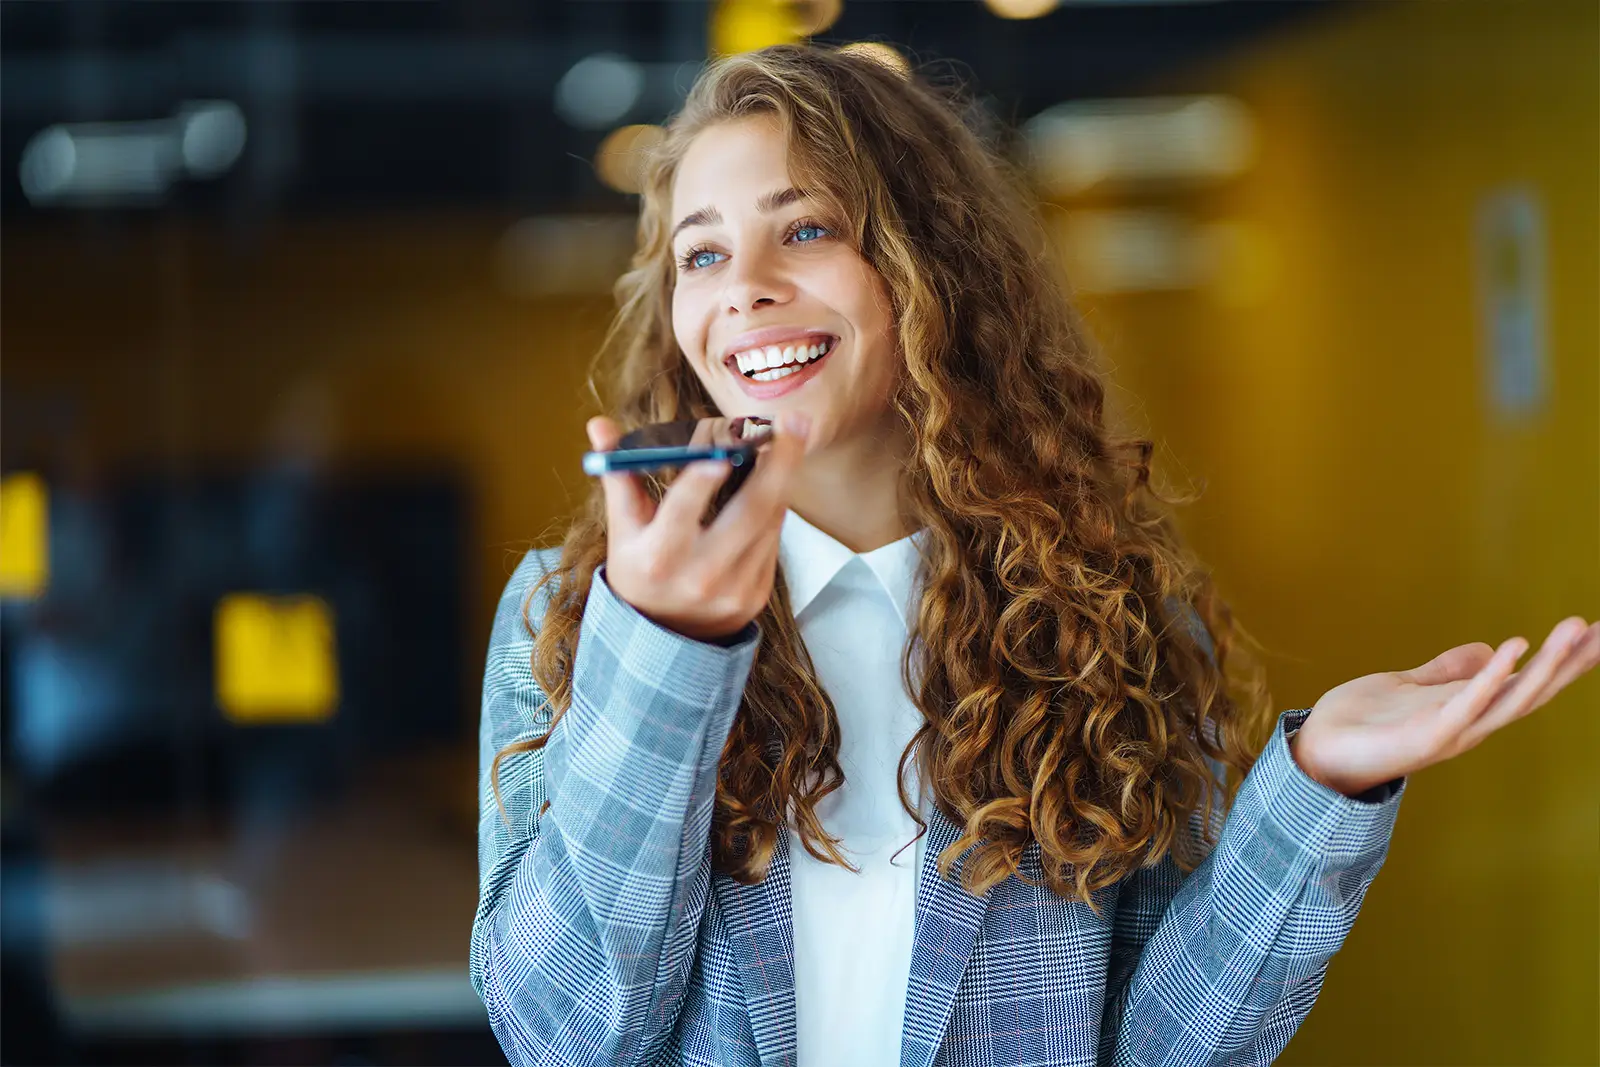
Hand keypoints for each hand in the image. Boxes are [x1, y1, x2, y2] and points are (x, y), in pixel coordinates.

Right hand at [587, 411, 809, 642]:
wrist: (663, 636)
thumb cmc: (640, 567)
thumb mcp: (623, 528)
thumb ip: (619, 475)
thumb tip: (599, 424)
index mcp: (657, 556)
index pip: (682, 510)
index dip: (703, 478)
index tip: (726, 447)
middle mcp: (699, 576)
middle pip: (748, 512)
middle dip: (776, 463)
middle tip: (795, 422)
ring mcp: (733, 589)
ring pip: (768, 522)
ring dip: (782, 476)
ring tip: (792, 437)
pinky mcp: (756, 596)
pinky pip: (773, 541)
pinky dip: (776, 506)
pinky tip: (777, 481)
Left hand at [1291, 617, 1599, 796]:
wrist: (1317, 752)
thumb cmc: (1362, 724)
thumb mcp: (1410, 686)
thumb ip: (1448, 672)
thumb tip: (1488, 649)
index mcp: (1469, 707)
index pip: (1527, 680)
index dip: (1563, 659)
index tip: (1597, 631)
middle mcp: (1471, 722)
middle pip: (1534, 689)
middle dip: (1571, 662)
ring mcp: (1453, 731)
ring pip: (1512, 697)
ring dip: (1547, 665)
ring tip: (1576, 631)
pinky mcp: (1427, 735)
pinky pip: (1467, 702)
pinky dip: (1492, 677)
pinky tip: (1514, 647)